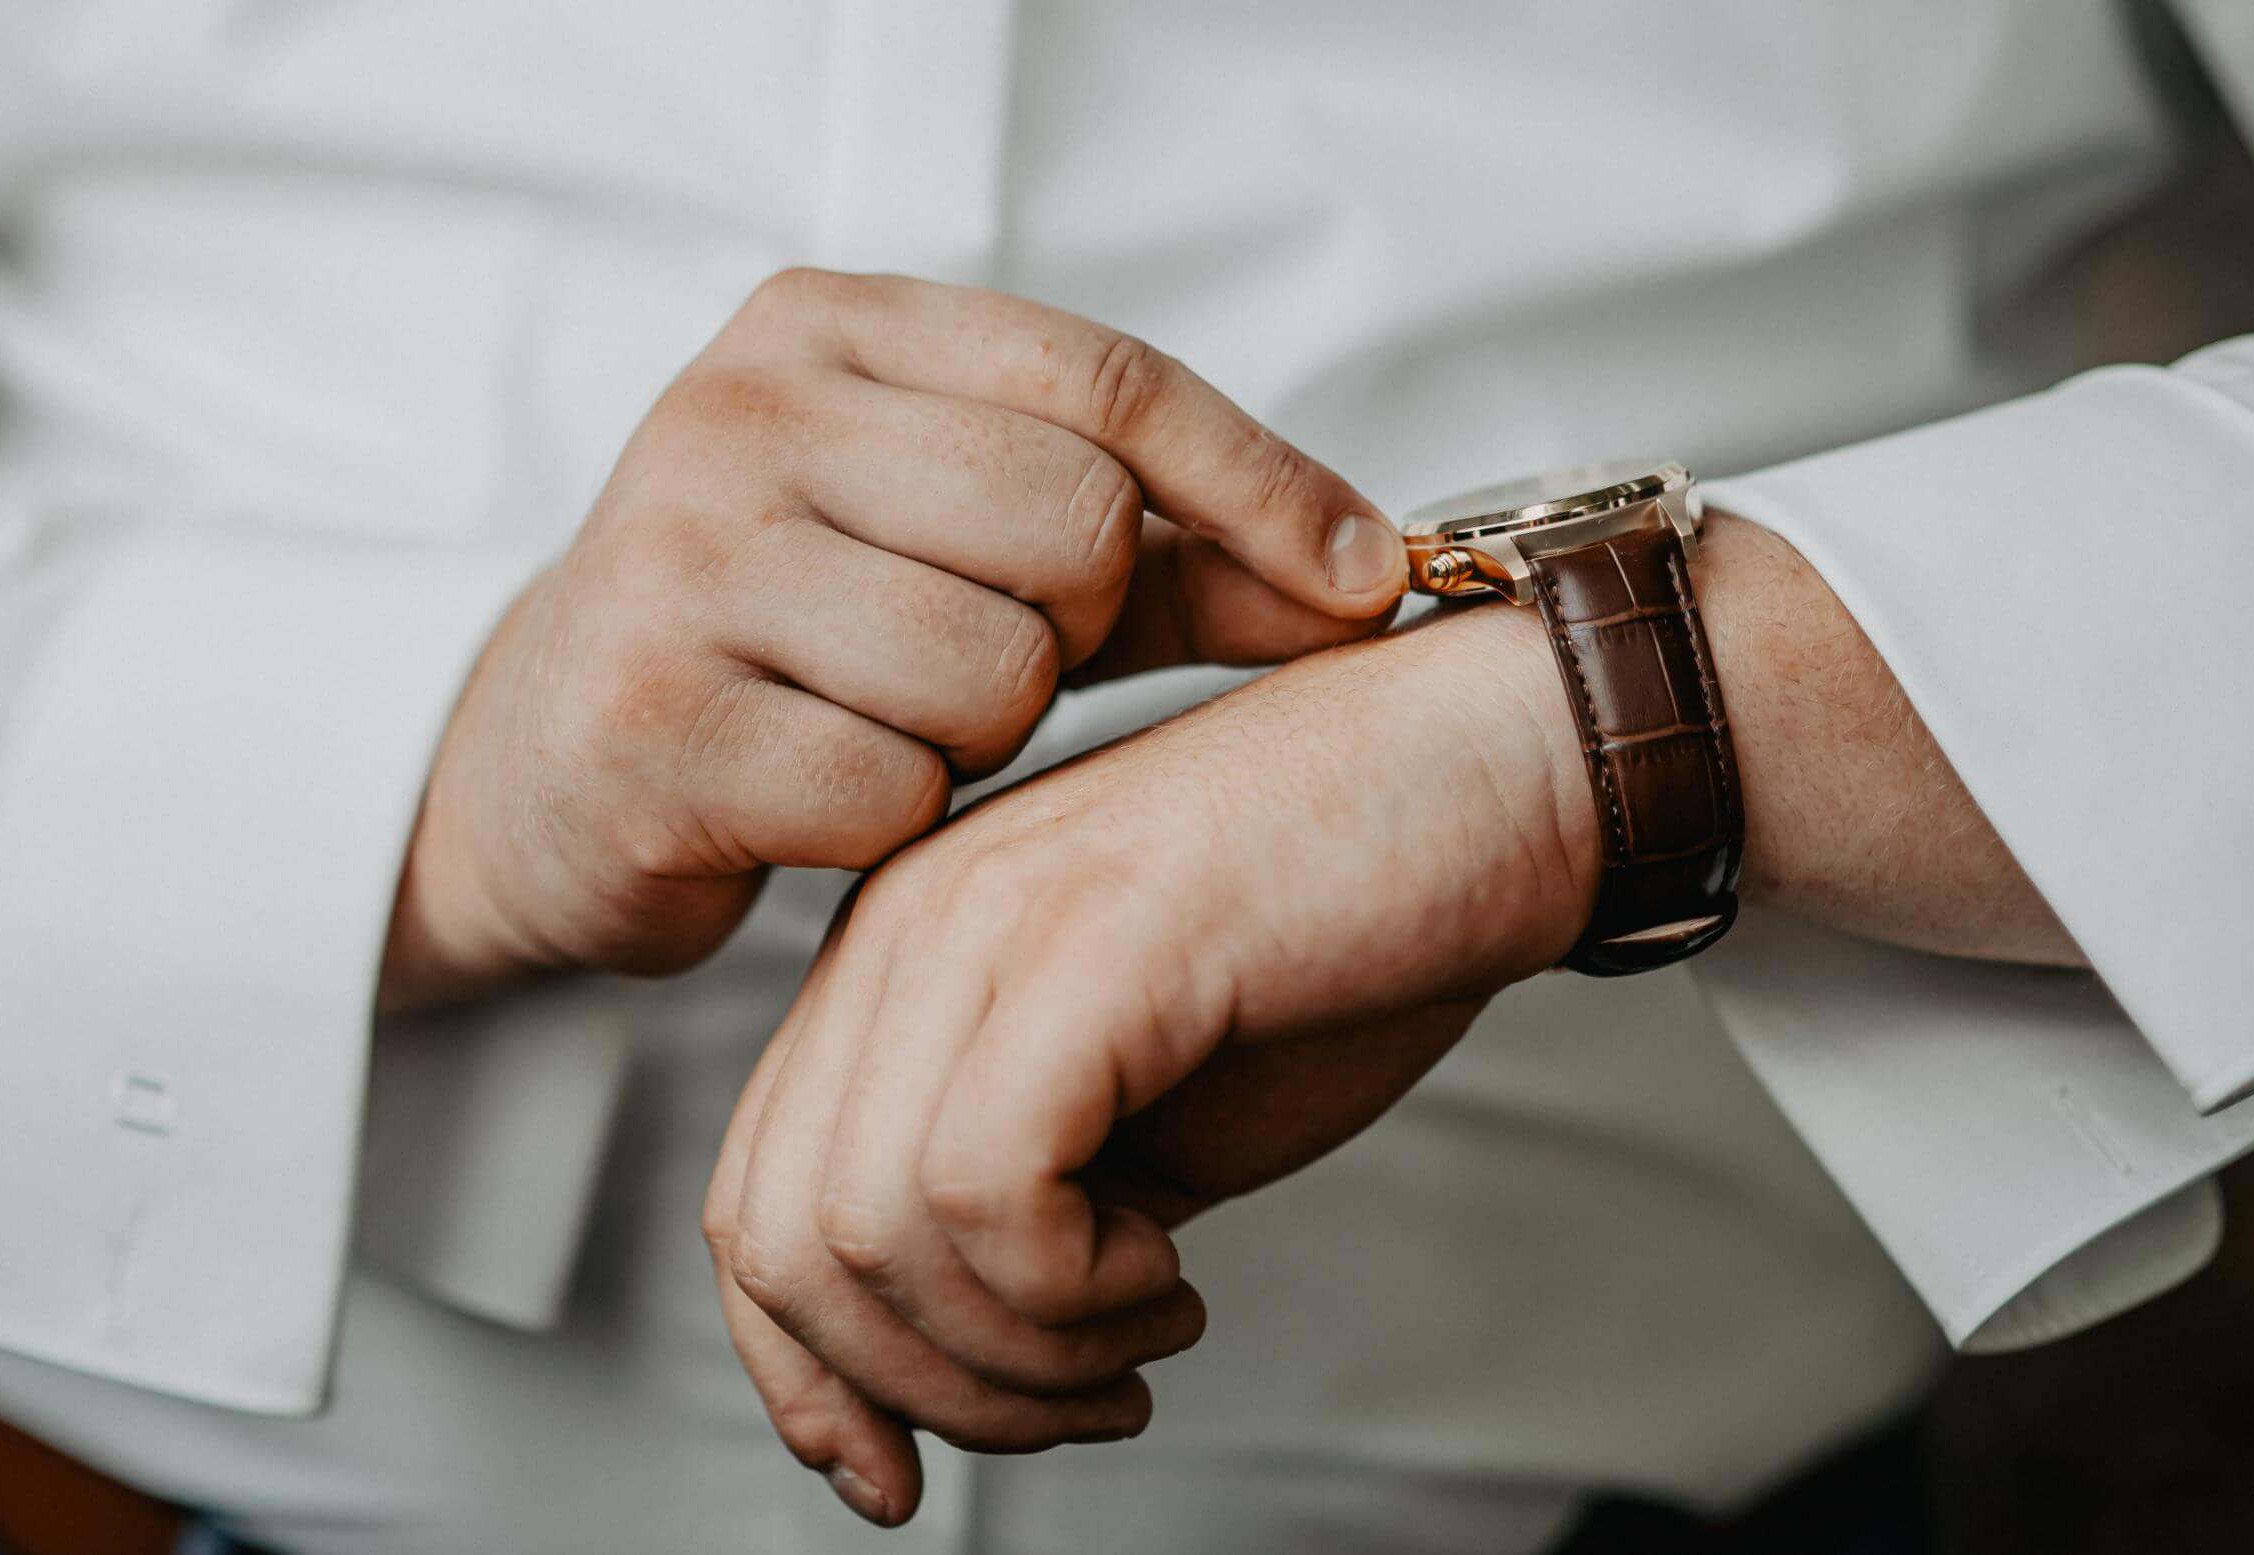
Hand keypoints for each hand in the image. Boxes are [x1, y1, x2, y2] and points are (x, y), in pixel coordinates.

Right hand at [381, 268, 1407, 1005]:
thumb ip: (1160, 550)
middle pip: (1066, 525)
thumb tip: (1367, 579)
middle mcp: (733, 413)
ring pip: (991, 670)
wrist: (539, 761)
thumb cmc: (793, 638)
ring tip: (894, 722)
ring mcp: (676, 562)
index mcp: (819, 326)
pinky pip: (892, 790)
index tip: (1359, 580)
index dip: (1256, 482)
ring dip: (983, 737)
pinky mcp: (648, 721)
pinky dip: (898, 818)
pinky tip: (824, 793)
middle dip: (1075, 627)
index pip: (1101, 377)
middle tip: (995, 658)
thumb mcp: (958, 545)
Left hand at [700, 602, 1596, 1525]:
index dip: (805, 1375)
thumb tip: (930, 1372)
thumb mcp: (1132, 1105)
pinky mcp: (1086, 942)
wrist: (1500, 774)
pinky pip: (980, 1194)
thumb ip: (1011, 1207)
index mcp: (900, 956)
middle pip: (782, 1240)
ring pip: (870, 1239)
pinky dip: (1069, 1293)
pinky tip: (1170, 1265)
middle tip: (1085, 1396)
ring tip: (1151, 1322)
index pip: (753, 1202)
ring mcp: (983, 918)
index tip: (893, 1478)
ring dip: (1021, 1354)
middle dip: (927, 1389)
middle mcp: (908, 926)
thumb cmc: (1344, 933)